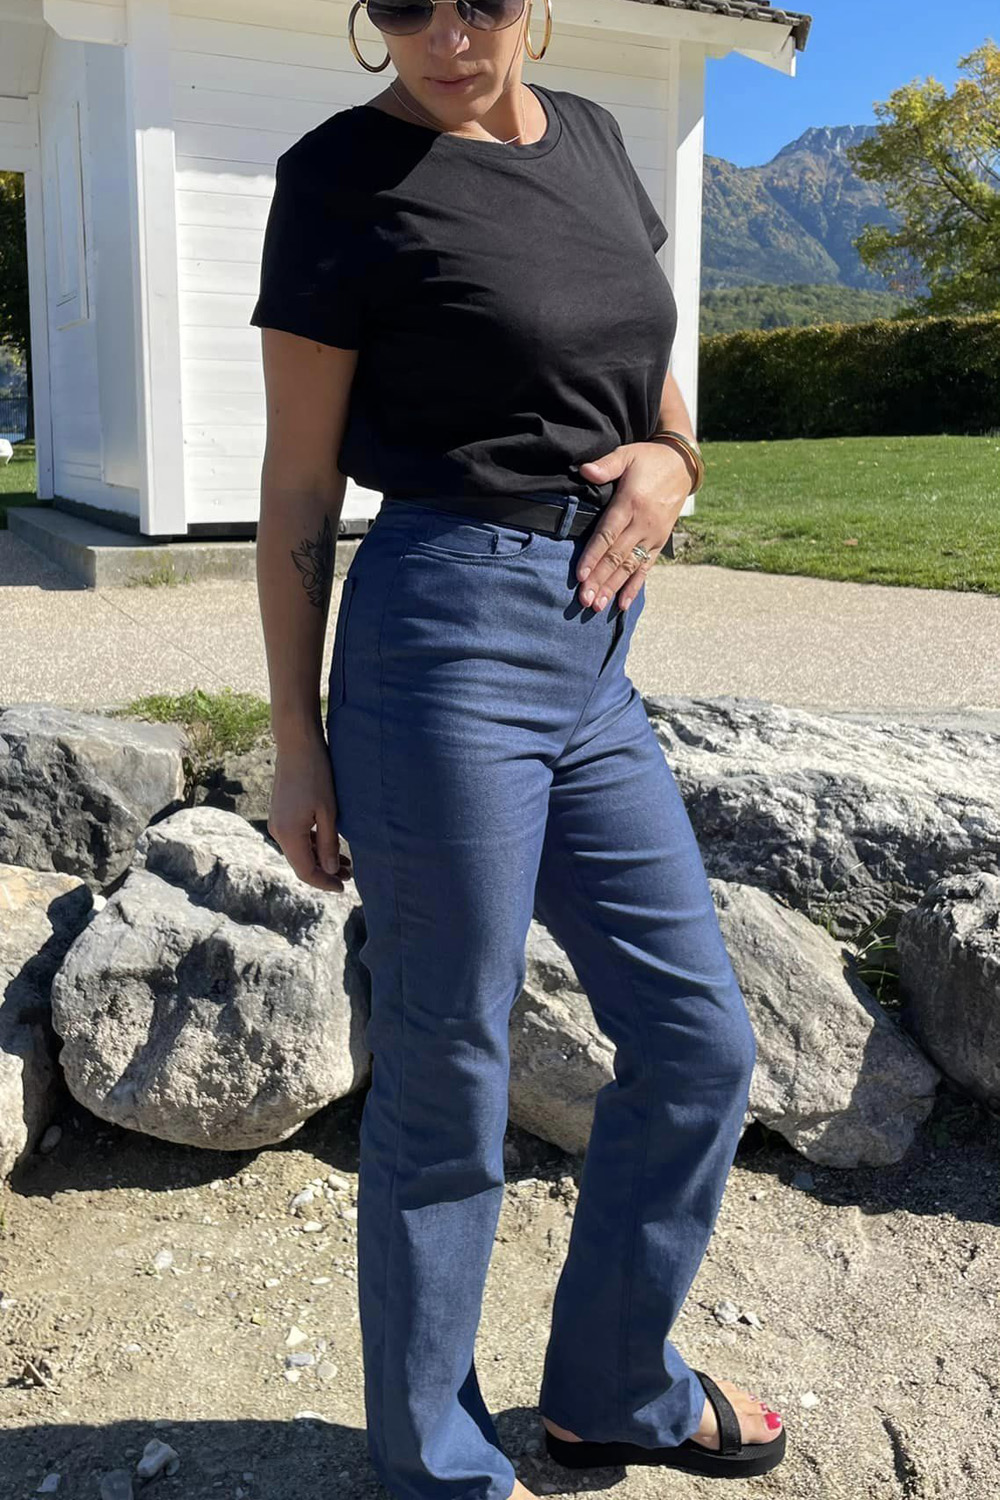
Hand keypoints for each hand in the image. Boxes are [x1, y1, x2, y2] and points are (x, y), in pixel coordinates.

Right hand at [267, 732, 353, 892]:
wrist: (296, 745)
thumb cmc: (316, 775)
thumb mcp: (328, 812)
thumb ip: (328, 843)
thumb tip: (332, 870)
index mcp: (289, 834)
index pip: (306, 871)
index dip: (325, 883)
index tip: (344, 887)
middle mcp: (278, 832)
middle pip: (301, 864)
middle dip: (325, 873)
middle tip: (350, 876)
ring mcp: (277, 822)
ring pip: (299, 851)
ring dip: (320, 859)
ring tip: (346, 864)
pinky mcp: (281, 814)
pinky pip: (296, 838)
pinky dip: (312, 845)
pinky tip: (329, 845)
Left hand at [574, 439, 693, 610]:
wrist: (683, 465)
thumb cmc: (648, 460)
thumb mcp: (627, 454)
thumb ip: (606, 465)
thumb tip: (585, 470)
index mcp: (631, 503)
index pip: (608, 535)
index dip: (593, 555)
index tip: (580, 575)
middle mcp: (643, 523)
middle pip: (617, 556)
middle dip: (599, 580)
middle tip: (584, 600)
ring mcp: (653, 535)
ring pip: (630, 566)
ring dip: (613, 588)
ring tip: (598, 606)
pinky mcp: (660, 542)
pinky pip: (646, 568)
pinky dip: (634, 586)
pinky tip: (622, 604)